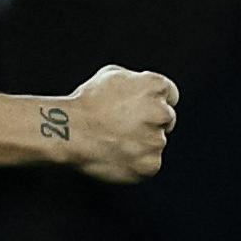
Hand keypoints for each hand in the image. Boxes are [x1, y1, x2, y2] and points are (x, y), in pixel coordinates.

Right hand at [60, 65, 177, 182]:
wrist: (69, 130)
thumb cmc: (85, 103)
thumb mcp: (112, 75)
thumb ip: (136, 82)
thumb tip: (142, 90)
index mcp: (157, 87)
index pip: (171, 96)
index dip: (153, 102)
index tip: (141, 110)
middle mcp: (162, 113)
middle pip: (167, 120)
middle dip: (150, 124)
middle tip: (123, 128)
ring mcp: (157, 141)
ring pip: (156, 143)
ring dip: (141, 144)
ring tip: (114, 142)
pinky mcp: (150, 165)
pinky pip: (149, 164)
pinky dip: (136, 163)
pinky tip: (116, 156)